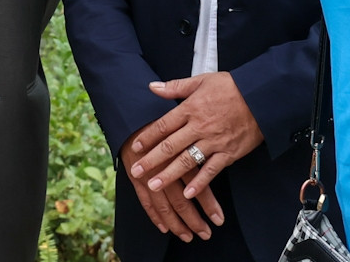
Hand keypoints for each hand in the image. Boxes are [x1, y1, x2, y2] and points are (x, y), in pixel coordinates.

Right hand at [121, 127, 224, 242]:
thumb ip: (198, 140)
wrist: (130, 113)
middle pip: (181, 199)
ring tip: (188, 236)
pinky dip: (154, 216)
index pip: (197, 184)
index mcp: (179, 154)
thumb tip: (218, 155)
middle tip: (206, 234)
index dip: (209, 204)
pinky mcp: (135, 178)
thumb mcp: (183, 123)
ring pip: (164, 205)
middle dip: (194, 219)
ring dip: (176, 223)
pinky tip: (164, 228)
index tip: (219, 219)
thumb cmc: (161, 116)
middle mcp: (163, 167)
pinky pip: (145, 201)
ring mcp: (147, 175)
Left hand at [128, 72, 264, 197]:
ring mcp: (214, 142)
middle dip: (151, 160)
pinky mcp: (228, 153)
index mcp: (191, 108)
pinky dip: (199, 183)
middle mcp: (199, 127)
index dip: (148, 137)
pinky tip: (187, 193)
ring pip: (186, 161)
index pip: (163, 125)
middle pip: (170, 146)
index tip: (134, 146)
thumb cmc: (231, 87)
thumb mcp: (201, 80)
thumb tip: (152, 86)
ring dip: (169, 175)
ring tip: (153, 186)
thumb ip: (175, 87)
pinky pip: (210, 171)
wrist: (261, 97)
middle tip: (136, 171)